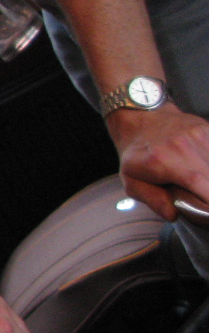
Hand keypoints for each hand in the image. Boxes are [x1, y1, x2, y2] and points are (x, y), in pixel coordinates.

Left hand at [110, 105, 208, 219]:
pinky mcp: (208, 129)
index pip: (200, 185)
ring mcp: (199, 134)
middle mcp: (183, 146)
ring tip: (200, 186)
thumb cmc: (136, 153)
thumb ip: (153, 200)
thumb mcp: (132, 181)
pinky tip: (203, 171)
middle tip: (202, 200)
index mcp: (162, 162)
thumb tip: (174, 214)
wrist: (140, 117)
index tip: (206, 210)